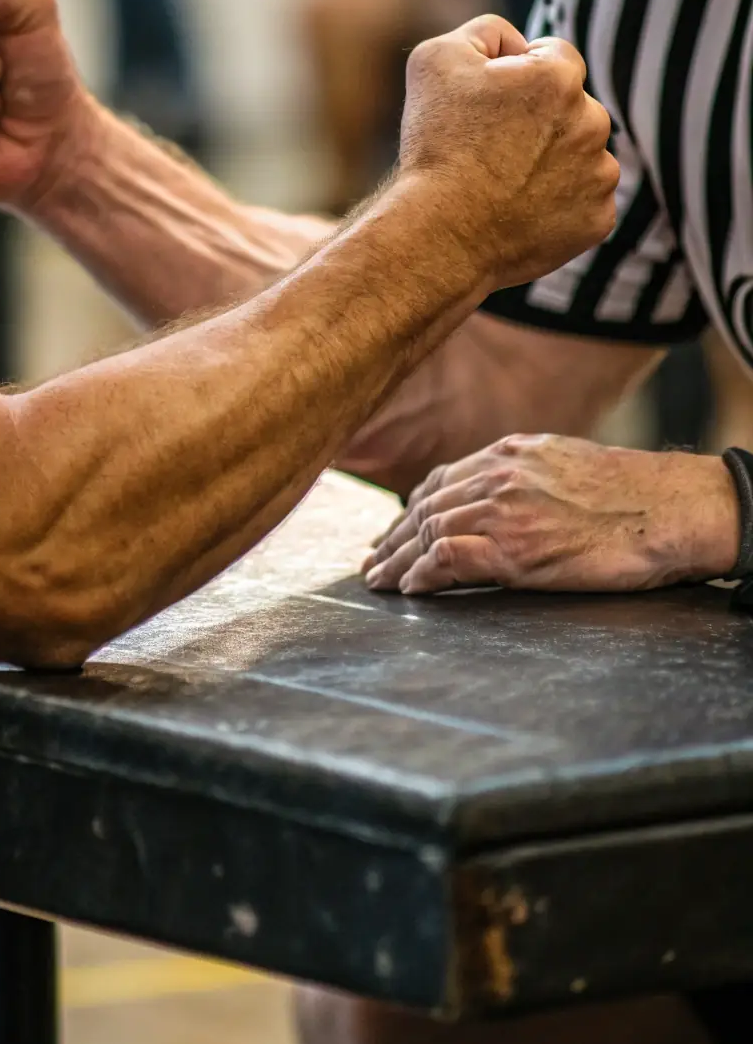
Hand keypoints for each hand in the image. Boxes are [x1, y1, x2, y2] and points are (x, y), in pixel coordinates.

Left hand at [362, 434, 740, 594]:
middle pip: (426, 507)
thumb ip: (524, 476)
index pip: (442, 481)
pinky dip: (423, 575)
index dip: (411, 509)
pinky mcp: (515, 551)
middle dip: (394, 539)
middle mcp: (499, 476)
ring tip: (380, 582)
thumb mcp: (566, 463)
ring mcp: (504, 512)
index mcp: (510, 454)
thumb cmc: (632, 494)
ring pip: (429, 532)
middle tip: (374, 564)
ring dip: (398, 561)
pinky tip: (410, 589)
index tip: (394, 531)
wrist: (671, 508)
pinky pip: (449, 559)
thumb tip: (499, 496)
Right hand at [397, 16, 618, 292]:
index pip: (554, 56)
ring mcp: (600, 176)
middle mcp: (593, 122)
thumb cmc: (434, 147)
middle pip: (572, 109)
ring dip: (552, 162)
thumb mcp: (435, 59)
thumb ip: (484, 31)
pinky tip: (519, 213)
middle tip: (490, 150)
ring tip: (503, 185)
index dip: (517, 75)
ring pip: (581, 156)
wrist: (439, 236)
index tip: (487, 105)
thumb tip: (514, 41)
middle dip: (539, 120)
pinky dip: (558, 206)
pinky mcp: (598, 221)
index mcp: (559, 77)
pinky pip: (584, 203)